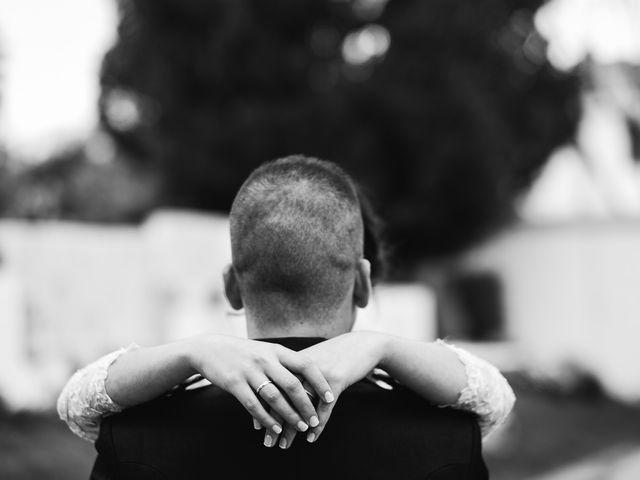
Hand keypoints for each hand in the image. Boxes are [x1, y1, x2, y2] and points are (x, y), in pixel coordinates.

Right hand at [186, 334, 333, 434]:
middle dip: (306, 405)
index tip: (330, 397)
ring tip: (300, 428)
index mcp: (276, 351)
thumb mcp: (265, 351)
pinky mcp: (234, 383)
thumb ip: (283, 363)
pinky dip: (267, 419)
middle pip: (292, 384)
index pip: (305, 364)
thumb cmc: (243, 353)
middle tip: (314, 421)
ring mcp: (249, 371)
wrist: (209, 349)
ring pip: (274, 397)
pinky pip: (253, 405)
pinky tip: (275, 429)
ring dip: (289, 415)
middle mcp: (265, 359)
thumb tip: (308, 377)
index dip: (319, 382)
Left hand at [262, 331, 386, 448]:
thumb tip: (277, 392)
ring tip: (284, 445)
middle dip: (273, 422)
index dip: (264, 408)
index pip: (272, 388)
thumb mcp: (311, 360)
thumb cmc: (334, 355)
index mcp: (292, 361)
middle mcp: (301, 367)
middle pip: (283, 398)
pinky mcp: (336, 380)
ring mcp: (318, 374)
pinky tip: (311, 438)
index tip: (257, 427)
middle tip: (267, 442)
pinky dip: (317, 424)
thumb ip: (294, 373)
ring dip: (292, 428)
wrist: (361, 344)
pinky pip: (324, 407)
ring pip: (301, 405)